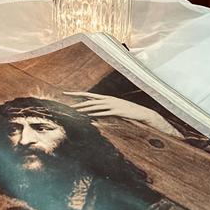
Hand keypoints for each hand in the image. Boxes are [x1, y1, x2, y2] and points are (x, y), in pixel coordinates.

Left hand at [64, 91, 179, 135]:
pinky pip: (105, 113)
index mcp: (106, 98)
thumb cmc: (127, 111)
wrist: (141, 112)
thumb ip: (106, 108)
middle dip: (78, 101)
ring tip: (76, 111)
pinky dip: (97, 114)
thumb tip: (96, 111)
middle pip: (90, 100)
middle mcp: (108, 99)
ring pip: (96, 106)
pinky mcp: (117, 111)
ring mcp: (112, 105)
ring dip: (85, 109)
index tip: (67, 93)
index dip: (78, 94)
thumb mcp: (115, 108)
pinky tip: (90, 115)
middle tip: (68, 103)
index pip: (89, 95)